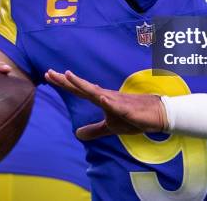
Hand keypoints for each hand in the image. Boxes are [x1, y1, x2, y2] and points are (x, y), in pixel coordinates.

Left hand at [45, 69, 167, 139]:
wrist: (157, 115)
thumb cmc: (134, 117)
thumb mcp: (110, 127)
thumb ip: (94, 130)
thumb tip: (77, 134)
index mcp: (101, 99)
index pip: (79, 90)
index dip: (64, 83)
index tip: (49, 75)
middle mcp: (106, 96)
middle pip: (82, 87)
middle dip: (66, 80)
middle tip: (49, 72)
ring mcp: (116, 101)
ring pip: (96, 92)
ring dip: (83, 84)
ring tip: (69, 76)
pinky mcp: (128, 110)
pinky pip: (117, 106)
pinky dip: (108, 102)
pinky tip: (101, 98)